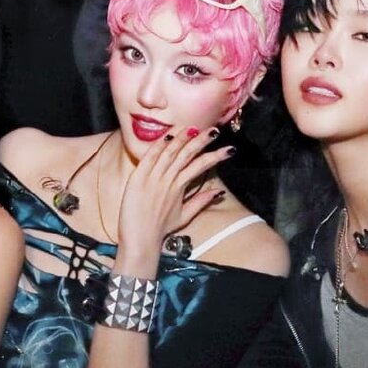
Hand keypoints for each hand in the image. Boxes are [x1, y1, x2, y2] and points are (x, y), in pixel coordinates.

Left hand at [114, 128, 231, 266]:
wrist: (139, 239)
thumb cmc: (160, 229)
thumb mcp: (184, 216)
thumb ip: (201, 202)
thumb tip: (218, 192)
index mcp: (180, 188)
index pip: (201, 166)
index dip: (215, 156)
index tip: (229, 149)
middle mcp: (168, 180)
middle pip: (187, 155)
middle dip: (202, 141)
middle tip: (215, 131)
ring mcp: (153, 178)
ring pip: (170, 152)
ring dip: (182, 138)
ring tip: (194, 128)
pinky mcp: (138, 177)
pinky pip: (150, 157)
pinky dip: (159, 146)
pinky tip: (168, 136)